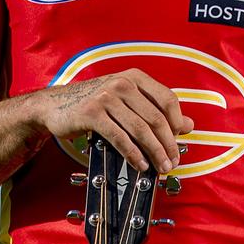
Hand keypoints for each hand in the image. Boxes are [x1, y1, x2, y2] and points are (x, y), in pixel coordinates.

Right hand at [40, 69, 193, 173]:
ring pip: (140, 129)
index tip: (180, 142)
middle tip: (173, 162)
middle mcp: (122, 82)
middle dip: (168, 144)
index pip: (167, 99)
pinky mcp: (92, 113)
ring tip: (161, 167)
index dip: (177, 123)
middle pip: (156, 117)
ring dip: (154, 152)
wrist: (55, 105)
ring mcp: (106, 97)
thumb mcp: (128, 101)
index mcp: (135, 77)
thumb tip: (189, 125)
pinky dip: (133, 154)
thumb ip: (156, 110)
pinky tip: (140, 165)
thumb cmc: (95, 103)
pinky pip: (120, 138)